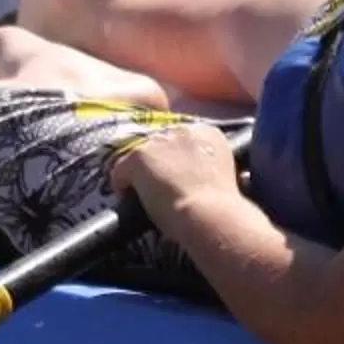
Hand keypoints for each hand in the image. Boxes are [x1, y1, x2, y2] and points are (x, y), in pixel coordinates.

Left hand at [109, 120, 241, 227]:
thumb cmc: (221, 204)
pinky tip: (134, 201)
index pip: (182, 140)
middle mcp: (183, 129)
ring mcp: (159, 141)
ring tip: (148, 197)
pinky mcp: (138, 156)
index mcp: (208, 132)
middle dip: (159, 164)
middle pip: (160, 145)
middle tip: (163, 188)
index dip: (178, 161)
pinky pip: (120, 171)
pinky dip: (123, 187)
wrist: (209, 214)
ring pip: (140, 158)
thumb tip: (195, 175)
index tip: (180, 178)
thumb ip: (206, 165)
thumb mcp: (224, 174)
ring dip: (142, 175)